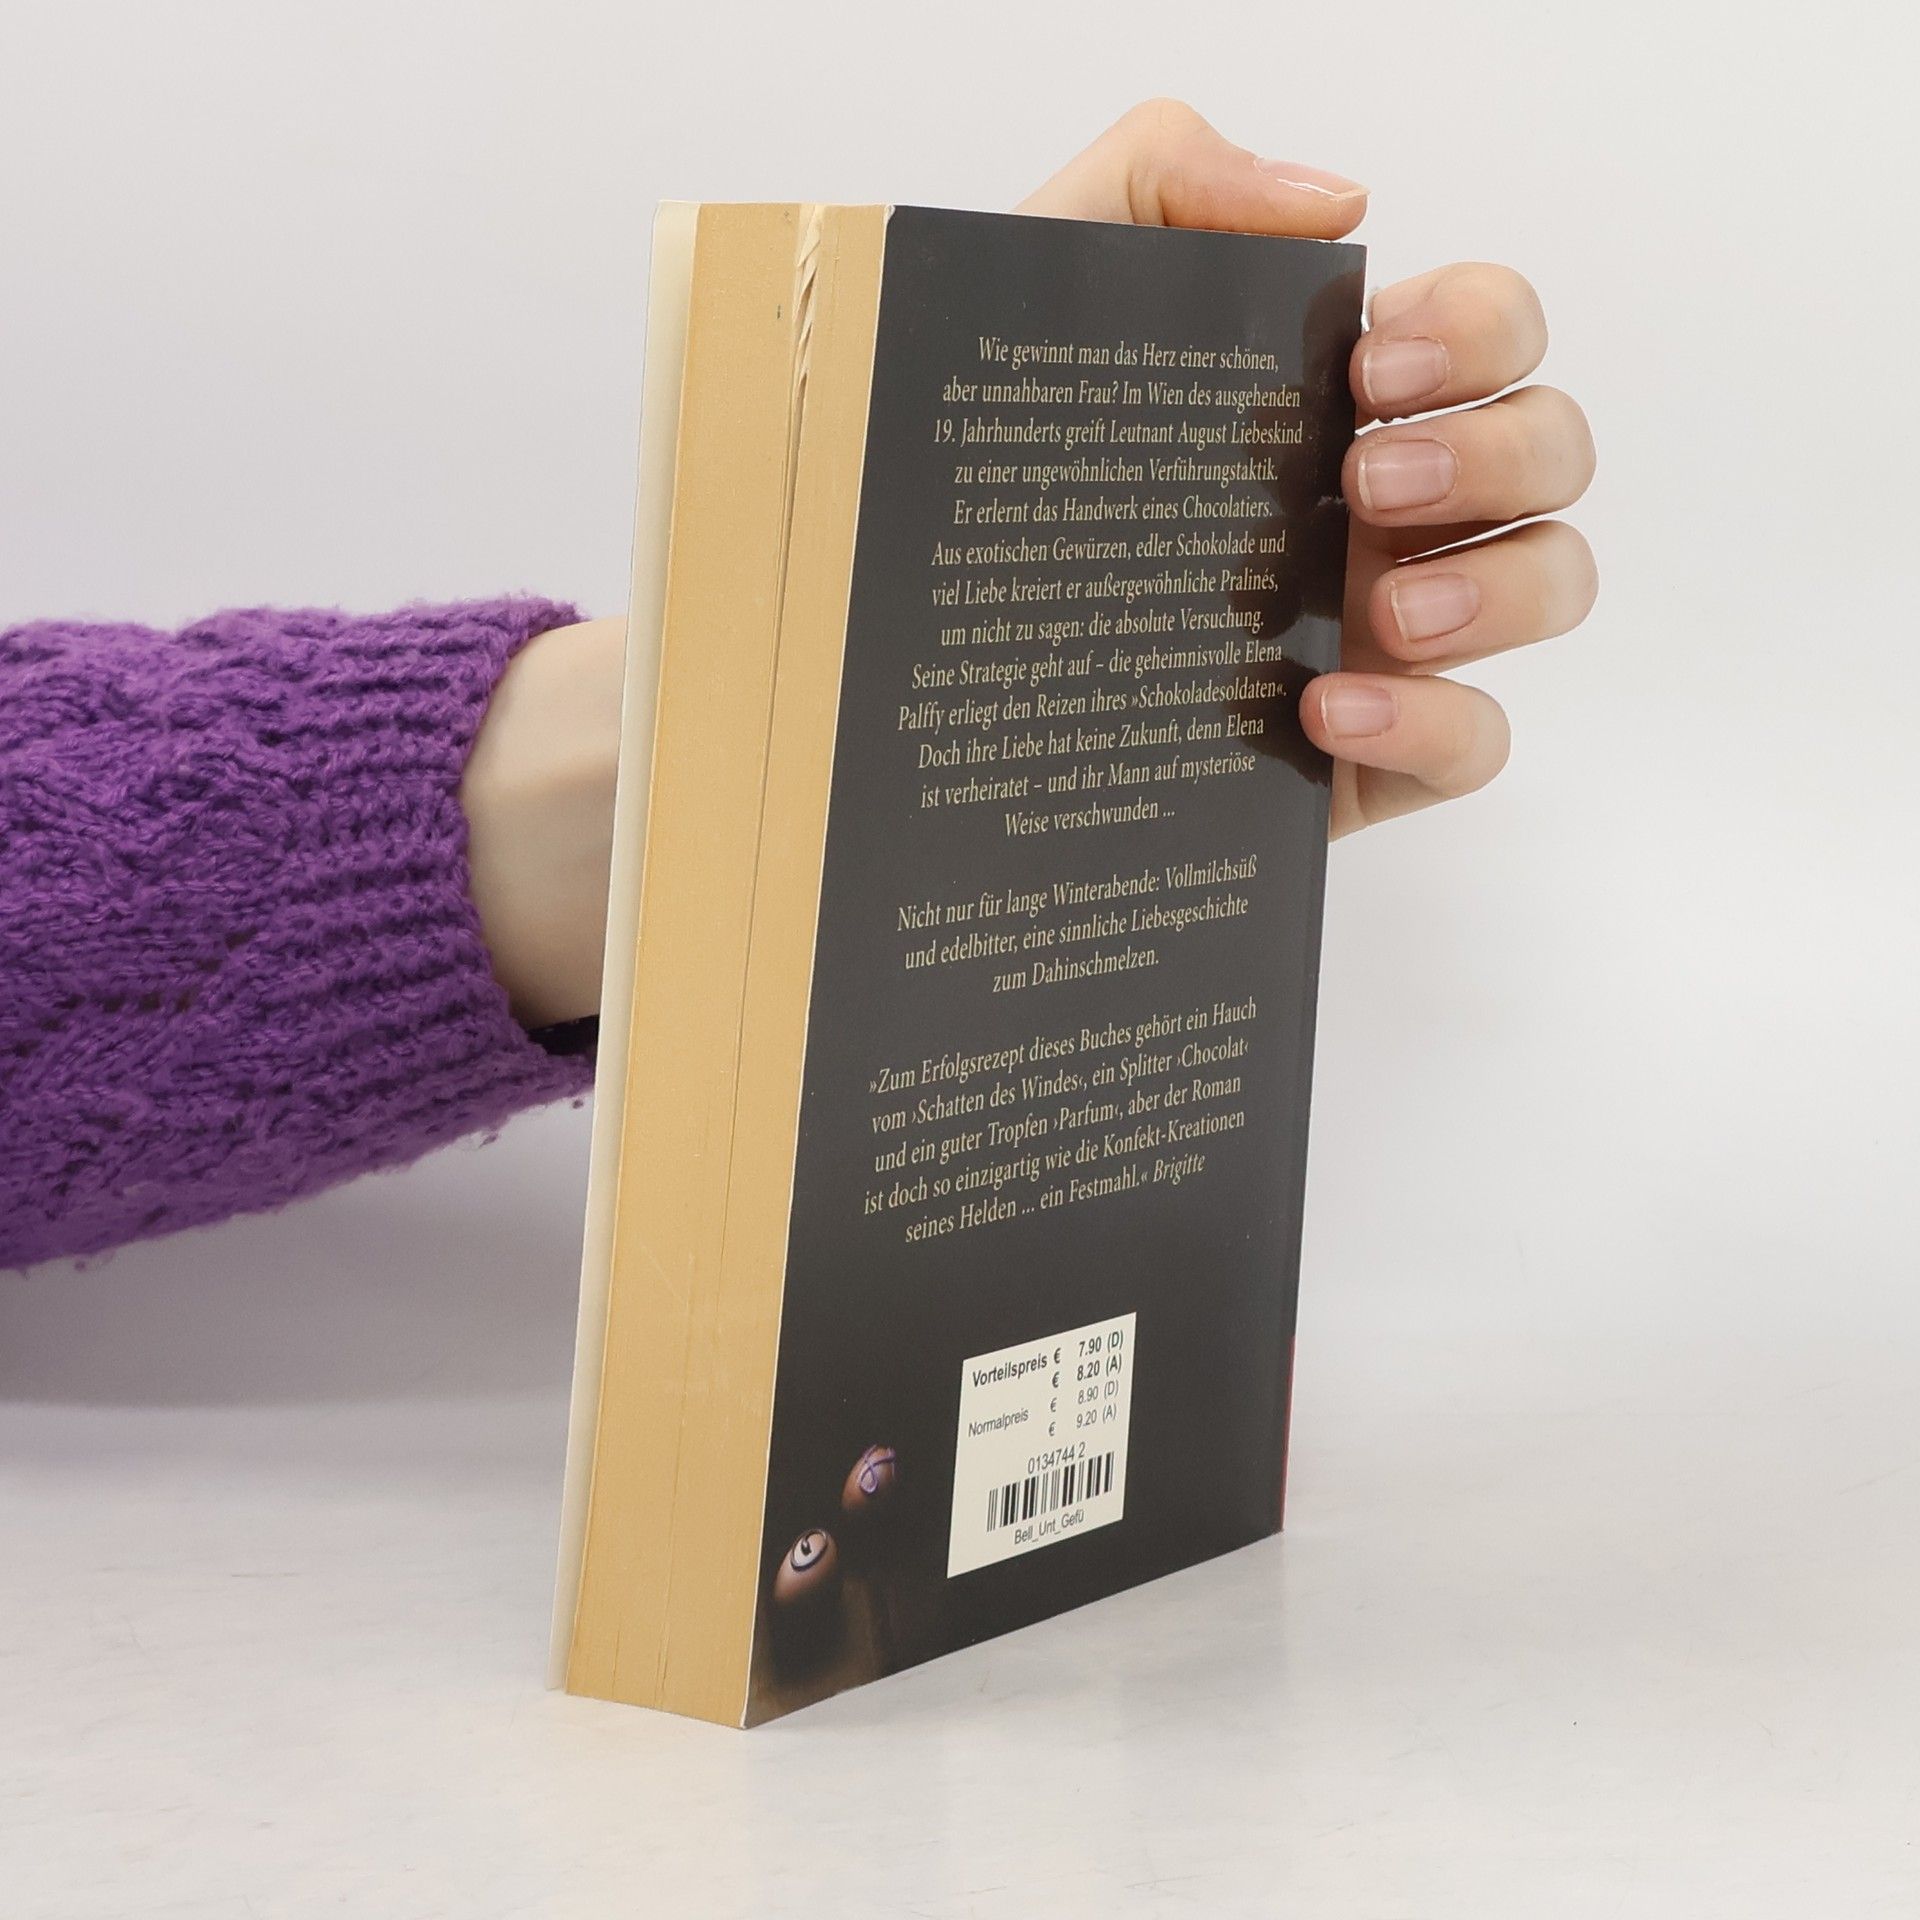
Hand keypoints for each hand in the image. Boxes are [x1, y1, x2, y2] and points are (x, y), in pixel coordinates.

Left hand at [1020, 100, 1596, 835]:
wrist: (932, 653)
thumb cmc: (994, 468)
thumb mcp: (1042, 285)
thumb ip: (1163, 177)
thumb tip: (1338, 200)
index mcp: (1336, 401)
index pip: (1492, 328)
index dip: (1476, 331)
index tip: (1366, 370)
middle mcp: (1383, 508)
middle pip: (1552, 449)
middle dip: (1495, 452)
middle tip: (1364, 484)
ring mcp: (1387, 634)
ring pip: (1552, 582)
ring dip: (1500, 587)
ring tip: (1382, 613)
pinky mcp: (1365, 755)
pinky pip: (1478, 743)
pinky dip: (1434, 723)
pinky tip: (1328, 713)